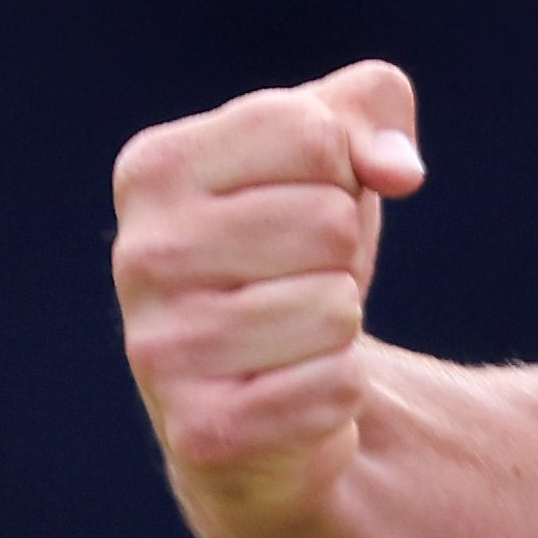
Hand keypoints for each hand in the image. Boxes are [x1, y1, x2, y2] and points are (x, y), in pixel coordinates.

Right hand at [113, 61, 428, 537]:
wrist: (264, 392)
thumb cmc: (297, 245)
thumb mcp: (334, 146)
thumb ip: (373, 106)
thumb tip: (397, 171)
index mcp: (155, 168)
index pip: (310, 133)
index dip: (339, 167)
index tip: (299, 199)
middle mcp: (139, 256)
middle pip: (329, 222)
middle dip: (343, 250)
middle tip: (297, 278)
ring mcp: (159, 349)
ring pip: (336, 307)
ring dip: (339, 323)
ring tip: (290, 335)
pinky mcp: (201, 431)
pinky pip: (337, 384)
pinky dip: (339, 388)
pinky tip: (289, 391)